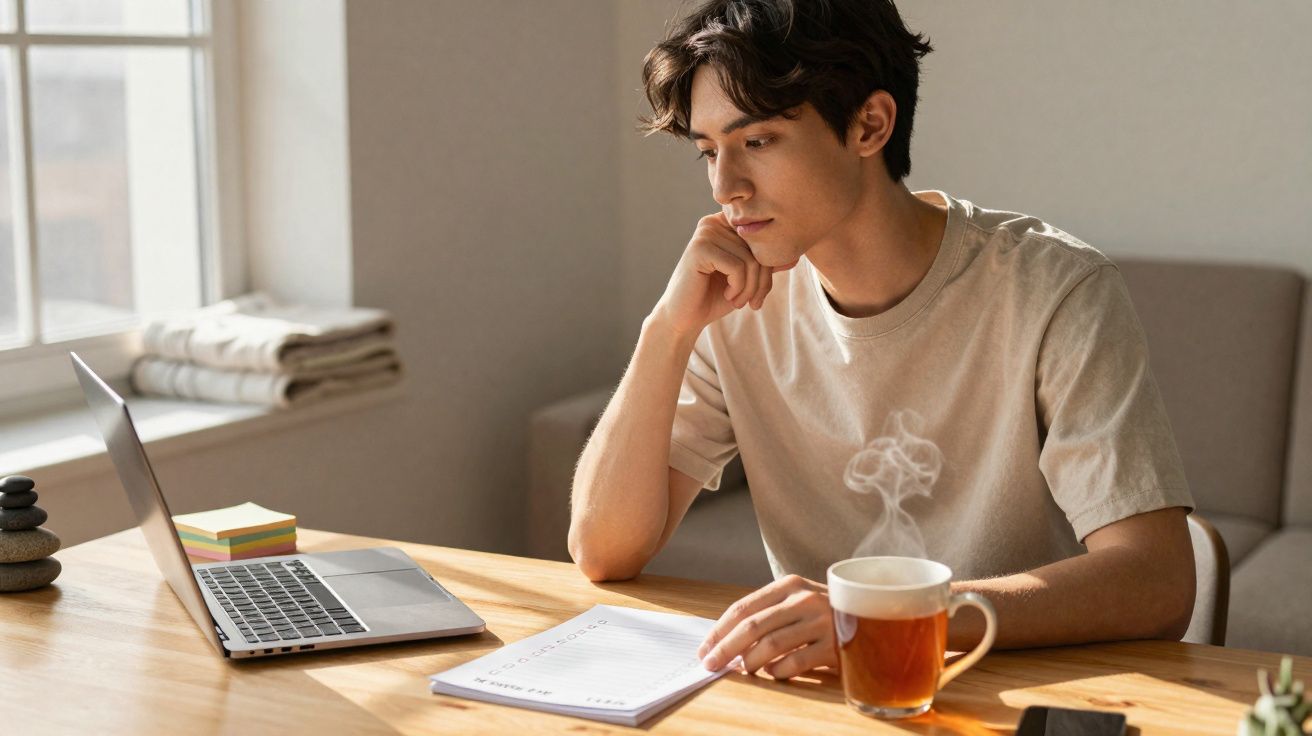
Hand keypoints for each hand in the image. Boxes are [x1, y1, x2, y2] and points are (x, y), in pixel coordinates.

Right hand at [650, 212, 795, 338]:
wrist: (685, 318)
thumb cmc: (715, 296)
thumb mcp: (747, 279)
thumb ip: (766, 265)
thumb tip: (796, 256)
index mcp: (725, 224)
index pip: (762, 238)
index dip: (768, 266)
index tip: (761, 293)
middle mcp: (714, 222)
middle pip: (757, 248)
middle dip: (761, 281)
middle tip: (753, 302)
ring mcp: (705, 233)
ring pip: (750, 259)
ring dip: (750, 288)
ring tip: (739, 301)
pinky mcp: (699, 249)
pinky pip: (737, 267)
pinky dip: (738, 287)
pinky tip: (728, 295)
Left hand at [697, 574, 836, 679]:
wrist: (875, 617)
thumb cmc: (825, 614)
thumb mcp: (798, 602)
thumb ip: (768, 615)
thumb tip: (725, 643)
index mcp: (790, 585)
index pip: (744, 607)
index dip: (719, 630)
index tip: (704, 649)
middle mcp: (804, 599)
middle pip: (752, 626)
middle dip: (725, 648)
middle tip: (710, 665)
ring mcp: (821, 621)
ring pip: (771, 645)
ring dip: (749, 661)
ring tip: (743, 669)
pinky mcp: (835, 645)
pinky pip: (795, 662)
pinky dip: (776, 671)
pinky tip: (772, 673)